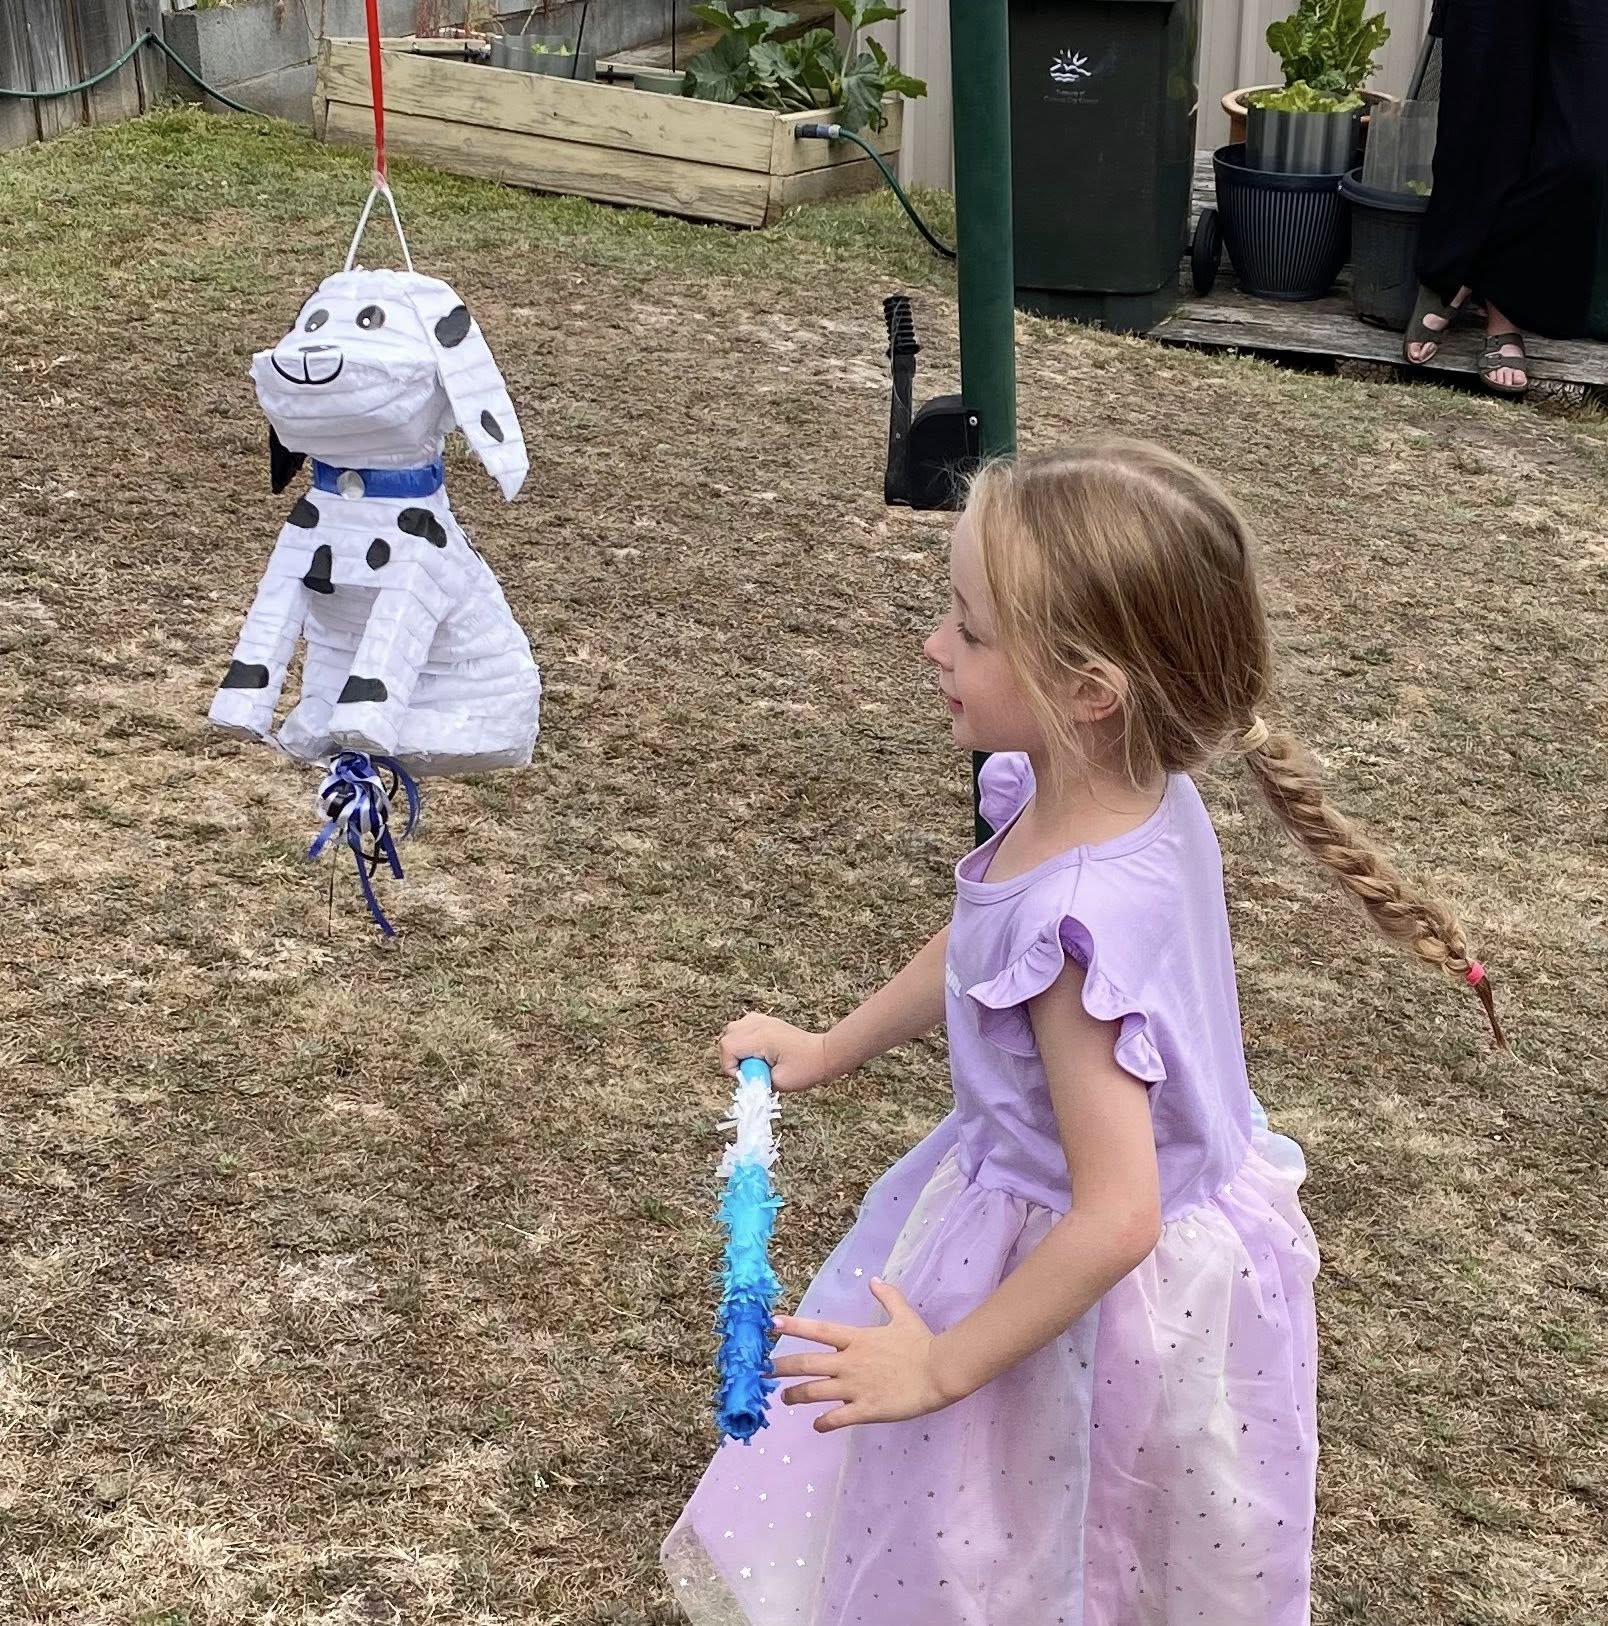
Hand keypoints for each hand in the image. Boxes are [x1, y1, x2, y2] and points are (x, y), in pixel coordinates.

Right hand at [719, 1014, 833, 1092]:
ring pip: (733, 1030)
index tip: (746, 1076)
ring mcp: (762, 1020)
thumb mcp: (778, 1082)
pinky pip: (744, 1027)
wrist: (824, 1055)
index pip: (727, 1046)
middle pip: (727, 1036)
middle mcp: (759, 1024)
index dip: (730, 1066)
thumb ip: (755, 1080)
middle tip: (750, 1070)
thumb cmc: (806, 1068)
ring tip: (755, 1061)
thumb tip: (744, 1079)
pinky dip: (745, 1040)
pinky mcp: (766, 1022)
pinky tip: (758, 1051)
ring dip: (738, 1048)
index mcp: (760, 1037)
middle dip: (732, 1057)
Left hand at [771, 1279, 958, 1431]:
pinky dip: (823, 1422)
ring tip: (784, 1399)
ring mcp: (855, 1387)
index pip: (818, 1331)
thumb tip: (874, 1280)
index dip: (794, 1326)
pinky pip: (836, 1417)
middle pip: (806, 1364)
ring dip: (795, 1396)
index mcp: (856, 1338)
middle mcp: (849, 1361)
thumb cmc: (921, 1344)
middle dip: (781, 1367)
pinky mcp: (865, 1409)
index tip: (772, 1323)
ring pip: (814, 1392)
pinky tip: (816, 1425)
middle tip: (762, 1371)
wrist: (938, 1372)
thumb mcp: (904, 1316)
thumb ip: (887, 1297)